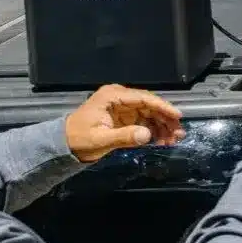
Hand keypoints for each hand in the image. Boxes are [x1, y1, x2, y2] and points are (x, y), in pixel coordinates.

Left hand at [65, 85, 184, 162]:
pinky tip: (162, 140)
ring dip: (162, 126)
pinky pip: (144, 122)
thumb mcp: (100, 139)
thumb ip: (124, 136)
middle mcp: (120, 98)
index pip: (143, 98)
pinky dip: (154, 130)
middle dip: (165, 119)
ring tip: (173, 140)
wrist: (63, 146)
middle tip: (178, 133)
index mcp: (112, 96)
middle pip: (150, 105)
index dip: (163, 107)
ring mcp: (123, 108)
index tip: (177, 116)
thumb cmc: (77, 139)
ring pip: (150, 114)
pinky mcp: (124, 119)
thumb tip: (147, 135)